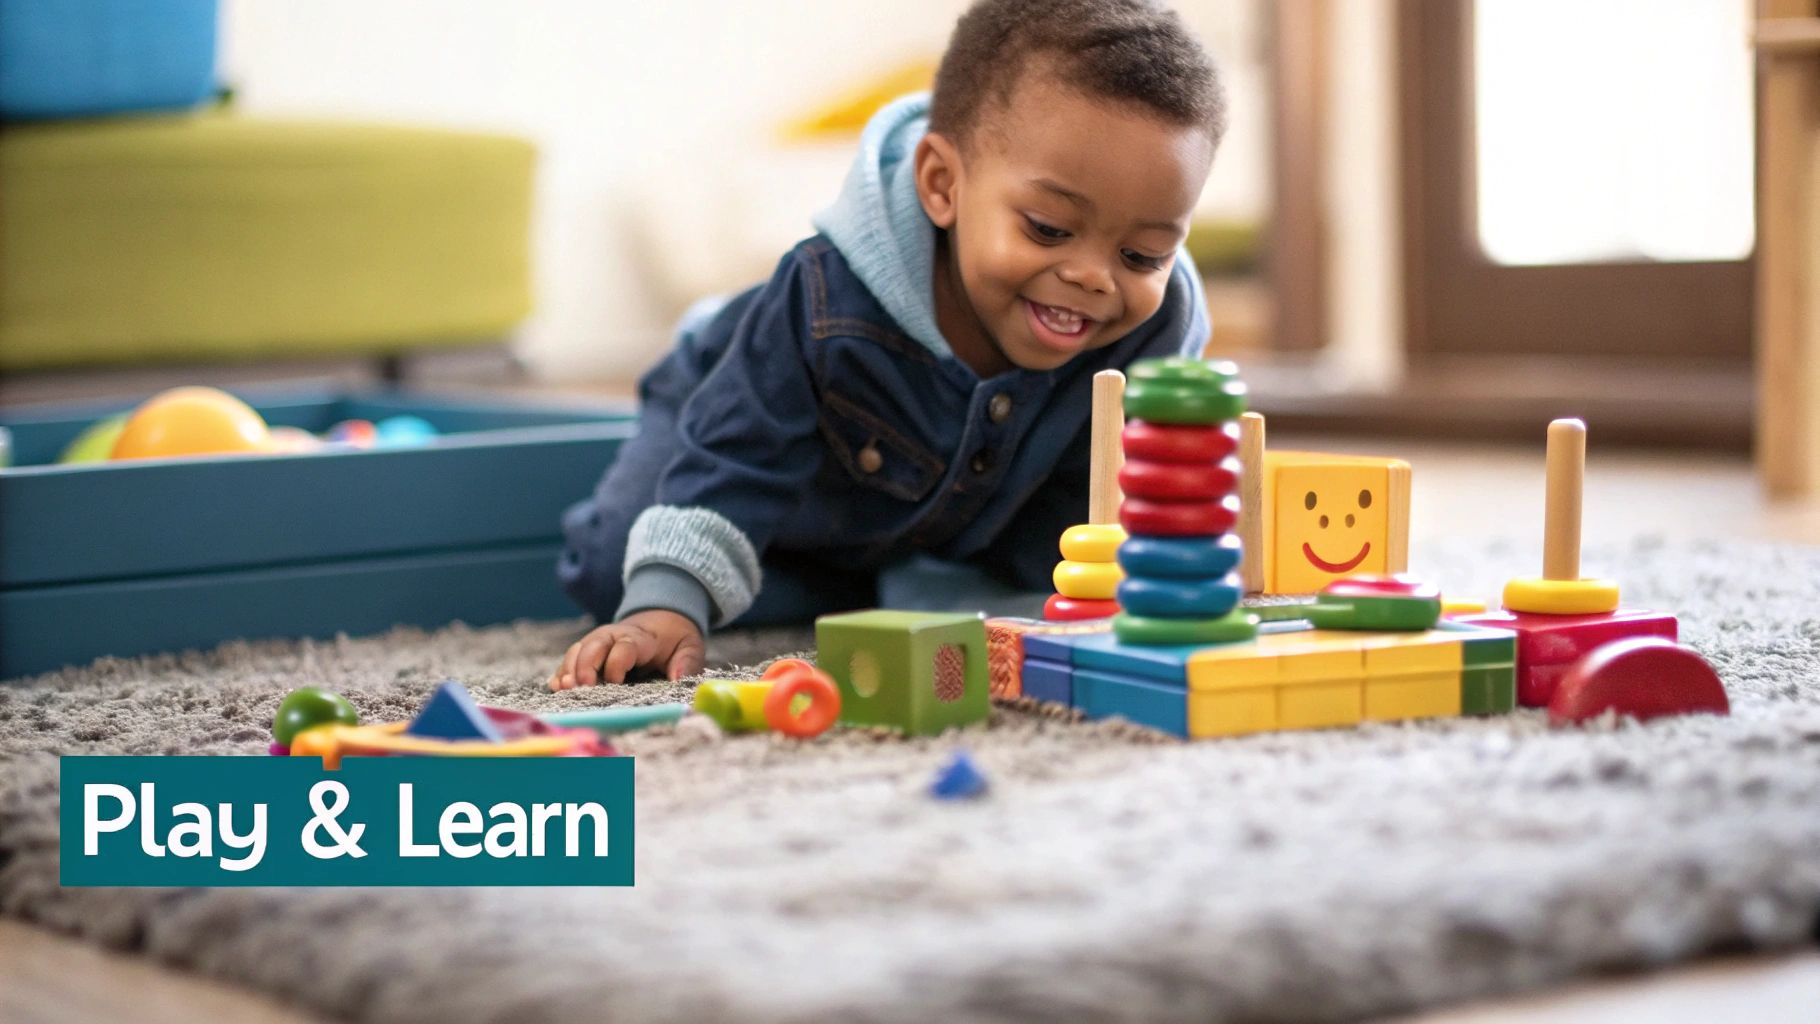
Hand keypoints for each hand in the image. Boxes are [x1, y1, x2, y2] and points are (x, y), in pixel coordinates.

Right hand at [548, 609, 704, 689]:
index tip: (617, 683)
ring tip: (564, 688)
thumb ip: (687, 663)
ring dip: (569, 669)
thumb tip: (678, 680)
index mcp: (640, 637)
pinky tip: (556, 687)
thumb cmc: (674, 639)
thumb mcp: (689, 647)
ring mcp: (597, 643)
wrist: (660, 620)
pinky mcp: (587, 653)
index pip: (625, 646)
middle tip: (581, 688)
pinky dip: (562, 672)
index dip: (617, 663)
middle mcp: (614, 637)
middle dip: (585, 666)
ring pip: (577, 651)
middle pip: (593, 645)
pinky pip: (570, 660)